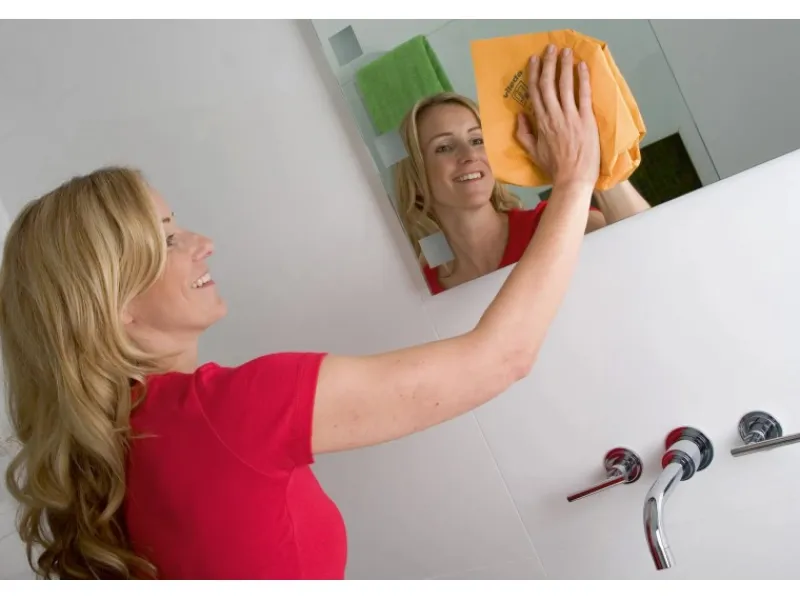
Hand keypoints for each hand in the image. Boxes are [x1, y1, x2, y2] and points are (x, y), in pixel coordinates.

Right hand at [515, 45, 599, 188]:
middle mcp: (553, 116)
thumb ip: (524, 134)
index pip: (534, 93)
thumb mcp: (533, 152)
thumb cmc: (555, 168)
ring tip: (565, 51)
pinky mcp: (586, 120)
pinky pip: (583, 95)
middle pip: (547, 84)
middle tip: (550, 49)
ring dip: (564, 66)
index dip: (533, 74)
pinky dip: (582, 79)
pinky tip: (581, 66)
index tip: (534, 60)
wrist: (573, 179)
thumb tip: (520, 116)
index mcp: (540, 123)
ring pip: (564, 85)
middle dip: (548, 64)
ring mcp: (570, 117)